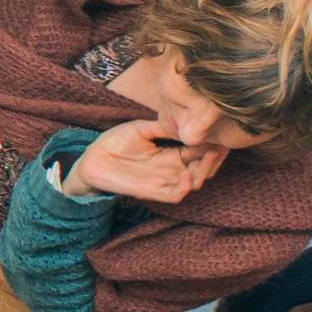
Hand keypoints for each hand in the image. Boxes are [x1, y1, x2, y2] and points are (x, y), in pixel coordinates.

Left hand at [70, 116, 224, 206]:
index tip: (218, 132)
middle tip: (217, 145)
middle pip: (205, 167)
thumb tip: (185, 117)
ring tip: (206, 155)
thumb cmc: (114, 143)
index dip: (212, 143)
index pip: (201, 150)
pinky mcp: (153, 191)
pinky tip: (186, 173)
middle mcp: (172, 168)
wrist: (92, 160)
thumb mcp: (141, 129)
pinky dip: (185, 186)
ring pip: (196, 182)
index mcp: (172, 153)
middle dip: (214, 157)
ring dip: (204, 171)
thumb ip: (163, 126)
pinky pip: (176, 194)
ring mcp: (164, 181)